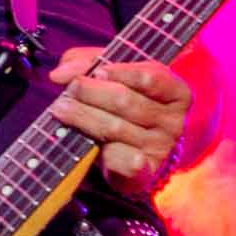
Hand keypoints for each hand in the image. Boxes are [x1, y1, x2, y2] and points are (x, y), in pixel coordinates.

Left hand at [47, 47, 191, 194]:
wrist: (134, 151)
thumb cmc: (122, 103)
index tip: (96, 72)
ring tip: (60, 109)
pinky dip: (107, 154)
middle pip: (125, 101)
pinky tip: (92, 147)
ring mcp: (161, 148)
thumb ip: (87, 63)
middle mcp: (173, 121)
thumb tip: (60, 74)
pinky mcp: (146, 172)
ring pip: (115, 128)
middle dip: (91, 92)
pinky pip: (125, 161)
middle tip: (70, 90)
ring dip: (83, 116)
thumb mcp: (111, 74)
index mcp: (175, 92)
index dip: (120, 72)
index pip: (150, 77)